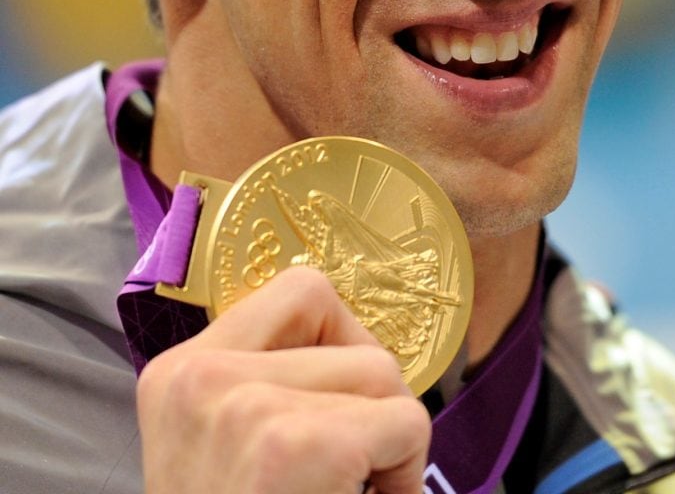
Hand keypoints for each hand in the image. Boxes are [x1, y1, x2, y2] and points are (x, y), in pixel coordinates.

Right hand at [137, 265, 430, 493]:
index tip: (338, 408)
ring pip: (382, 373)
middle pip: (351, 333)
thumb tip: (355, 336)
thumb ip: (268, 383)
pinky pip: (404, 423)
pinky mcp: (290, 447)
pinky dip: (405, 474)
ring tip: (351, 492)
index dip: (344, 343)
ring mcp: (239, 406)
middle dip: (373, 400)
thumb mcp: (228, 447)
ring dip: (390, 439)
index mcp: (180, 371)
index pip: (303, 290)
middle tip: (349, 470)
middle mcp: (199, 376)